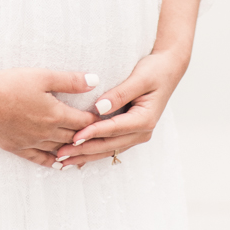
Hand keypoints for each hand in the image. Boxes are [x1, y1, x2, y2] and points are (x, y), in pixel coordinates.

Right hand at [0, 59, 98, 168]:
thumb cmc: (8, 84)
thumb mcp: (41, 76)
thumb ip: (69, 81)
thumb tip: (95, 81)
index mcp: (55, 115)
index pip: (83, 121)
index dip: (95, 120)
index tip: (105, 119)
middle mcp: (47, 133)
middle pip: (74, 137)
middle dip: (88, 137)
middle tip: (100, 137)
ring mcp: (32, 142)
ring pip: (60, 150)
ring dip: (74, 152)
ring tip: (85, 152)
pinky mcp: (18, 148)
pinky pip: (40, 159)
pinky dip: (53, 162)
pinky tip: (60, 164)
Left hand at [52, 49, 187, 167]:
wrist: (168, 70)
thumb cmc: (155, 71)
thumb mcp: (140, 78)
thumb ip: (120, 93)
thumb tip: (100, 107)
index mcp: (145, 120)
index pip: (113, 129)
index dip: (93, 133)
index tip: (74, 136)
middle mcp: (142, 132)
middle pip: (108, 145)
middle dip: (84, 150)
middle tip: (61, 154)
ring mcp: (136, 134)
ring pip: (108, 149)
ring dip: (86, 155)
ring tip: (64, 160)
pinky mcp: (130, 131)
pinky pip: (110, 145)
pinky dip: (94, 151)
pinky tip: (79, 157)